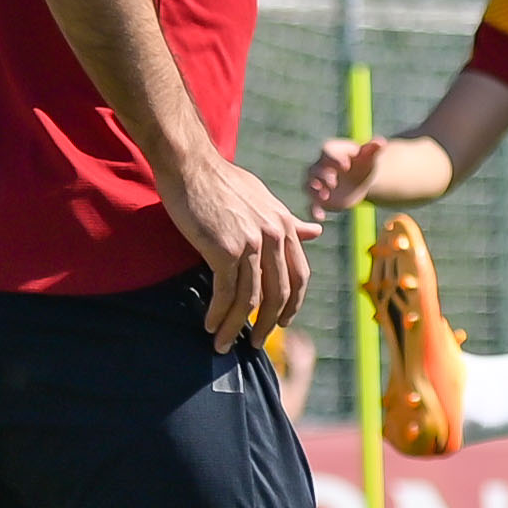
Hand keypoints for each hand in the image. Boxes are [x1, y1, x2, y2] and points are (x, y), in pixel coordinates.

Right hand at [161, 151, 318, 350]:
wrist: (191, 164)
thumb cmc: (222, 180)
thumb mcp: (263, 199)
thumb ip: (288, 221)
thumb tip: (317, 231)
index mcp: (285, 226)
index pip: (299, 276)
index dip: (292, 304)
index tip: (280, 322)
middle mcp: (275, 236)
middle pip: (280, 294)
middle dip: (266, 324)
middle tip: (254, 343)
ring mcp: (252, 243)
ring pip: (251, 299)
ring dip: (236, 326)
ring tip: (223, 343)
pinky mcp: (225, 249)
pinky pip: (226, 293)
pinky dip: (218, 314)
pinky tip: (210, 325)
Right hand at [305, 135, 384, 219]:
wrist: (360, 179)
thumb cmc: (363, 163)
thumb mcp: (369, 155)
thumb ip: (373, 148)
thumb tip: (381, 142)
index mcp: (331, 152)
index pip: (327, 152)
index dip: (335, 158)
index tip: (346, 165)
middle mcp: (319, 166)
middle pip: (314, 170)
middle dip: (322, 176)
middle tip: (333, 182)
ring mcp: (317, 183)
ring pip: (309, 186)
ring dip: (315, 192)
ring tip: (325, 197)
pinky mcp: (319, 199)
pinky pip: (311, 205)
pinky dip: (314, 211)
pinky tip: (321, 217)